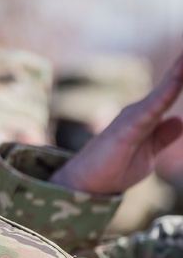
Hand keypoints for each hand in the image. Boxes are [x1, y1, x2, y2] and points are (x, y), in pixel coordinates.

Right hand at [52, 50, 182, 193]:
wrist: (84, 185)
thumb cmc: (111, 171)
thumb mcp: (147, 155)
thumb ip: (161, 137)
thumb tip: (177, 120)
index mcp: (145, 117)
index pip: (172, 92)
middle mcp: (138, 111)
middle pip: (171, 85)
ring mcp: (133, 117)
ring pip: (166, 90)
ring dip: (180, 72)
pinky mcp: (127, 128)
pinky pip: (153, 107)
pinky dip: (169, 91)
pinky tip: (179, 78)